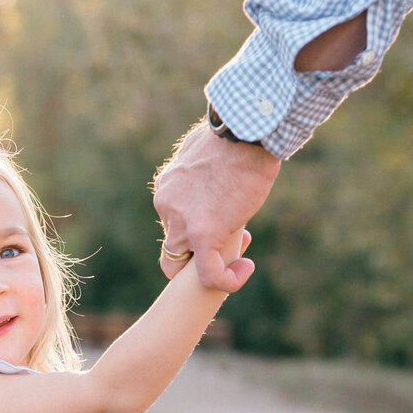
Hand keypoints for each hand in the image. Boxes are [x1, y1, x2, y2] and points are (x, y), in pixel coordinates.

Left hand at [153, 121, 279, 289]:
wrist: (246, 132)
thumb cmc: (236, 134)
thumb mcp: (206, 150)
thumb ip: (201, 170)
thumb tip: (213, 170)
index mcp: (167, 187)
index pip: (172, 222)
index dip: (195, 231)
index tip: (224, 222)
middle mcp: (167, 206)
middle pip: (173, 247)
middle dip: (197, 253)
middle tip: (231, 244)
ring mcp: (182, 223)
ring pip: (183, 266)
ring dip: (211, 267)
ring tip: (241, 259)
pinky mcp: (203, 235)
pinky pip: (209, 276)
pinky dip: (226, 281)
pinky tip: (244, 271)